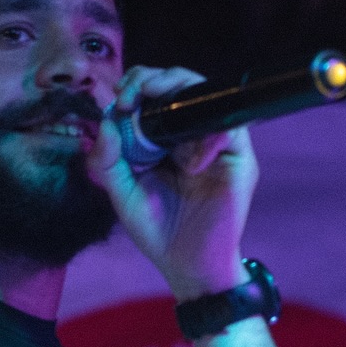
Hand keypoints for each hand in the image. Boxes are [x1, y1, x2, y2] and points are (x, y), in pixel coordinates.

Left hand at [87, 66, 257, 299]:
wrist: (188, 267)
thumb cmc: (157, 232)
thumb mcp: (122, 194)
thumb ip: (108, 159)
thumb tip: (106, 121)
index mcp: (164, 139)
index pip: (155, 95)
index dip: (137, 85)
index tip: (120, 97)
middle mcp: (192, 135)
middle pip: (181, 87)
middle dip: (154, 79)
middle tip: (131, 93)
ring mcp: (217, 145)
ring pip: (207, 98)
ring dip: (179, 92)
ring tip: (152, 102)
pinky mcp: (239, 160)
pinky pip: (231, 130)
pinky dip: (208, 137)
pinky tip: (189, 162)